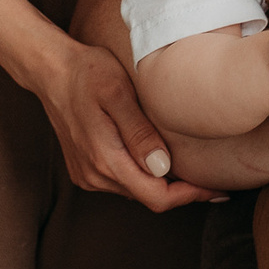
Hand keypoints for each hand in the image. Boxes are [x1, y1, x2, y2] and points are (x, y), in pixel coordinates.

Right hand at [31, 38, 222, 212]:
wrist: (51, 71)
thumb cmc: (88, 73)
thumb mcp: (119, 93)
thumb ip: (139, 131)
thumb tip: (162, 167)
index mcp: (105, 159)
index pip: (156, 196)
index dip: (190, 195)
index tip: (217, 188)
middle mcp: (94, 175)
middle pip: (148, 197)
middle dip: (182, 192)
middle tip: (215, 182)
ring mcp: (87, 174)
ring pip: (135, 191)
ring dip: (163, 184)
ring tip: (193, 171)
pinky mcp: (84, 168)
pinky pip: (122, 181)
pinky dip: (144, 176)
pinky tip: (160, 161)